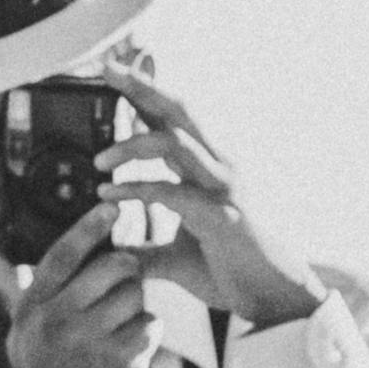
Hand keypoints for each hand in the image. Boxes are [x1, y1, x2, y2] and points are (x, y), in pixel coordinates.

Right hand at [0, 205, 158, 367]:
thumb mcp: (20, 334)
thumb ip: (13, 290)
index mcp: (33, 309)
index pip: (62, 254)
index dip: (89, 227)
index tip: (112, 207)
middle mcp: (57, 320)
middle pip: (113, 266)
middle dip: (127, 274)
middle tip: (122, 291)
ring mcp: (89, 339)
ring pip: (136, 294)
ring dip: (137, 308)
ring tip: (121, 330)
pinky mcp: (120, 359)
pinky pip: (150, 324)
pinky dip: (147, 336)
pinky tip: (130, 354)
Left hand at [95, 65, 325, 329]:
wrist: (270, 300)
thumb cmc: (228, 272)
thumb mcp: (173, 257)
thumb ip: (143, 247)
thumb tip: (110, 251)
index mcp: (205, 168)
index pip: (171, 119)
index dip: (145, 90)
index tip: (115, 67)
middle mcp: (217, 167)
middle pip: (178, 111)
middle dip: (142, 86)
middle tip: (107, 68)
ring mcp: (223, 187)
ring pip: (176, 143)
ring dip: (132, 146)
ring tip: (99, 163)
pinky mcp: (221, 214)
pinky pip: (174, 192)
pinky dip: (138, 189)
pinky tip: (109, 194)